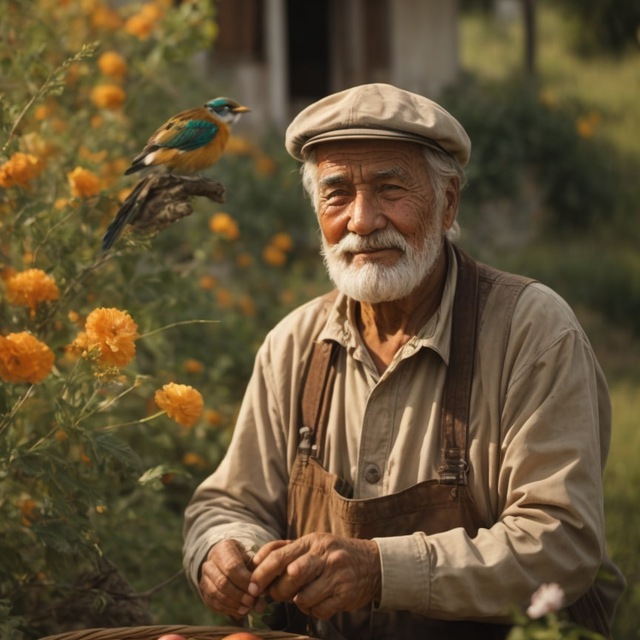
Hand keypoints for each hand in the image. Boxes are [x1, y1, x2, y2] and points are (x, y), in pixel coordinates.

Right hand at [199, 539, 267, 617]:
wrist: (226, 558)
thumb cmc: (243, 559)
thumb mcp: (251, 561)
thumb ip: (257, 579)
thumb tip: (261, 604)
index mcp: (223, 549)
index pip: (231, 567)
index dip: (243, 581)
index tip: (255, 590)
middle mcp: (210, 562)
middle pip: (222, 582)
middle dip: (238, 595)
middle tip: (251, 602)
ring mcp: (204, 577)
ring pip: (215, 594)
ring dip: (233, 604)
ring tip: (247, 609)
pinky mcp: (203, 590)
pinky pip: (213, 603)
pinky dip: (227, 609)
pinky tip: (239, 611)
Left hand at [248, 533, 380, 619]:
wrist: (372, 563)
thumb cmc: (333, 554)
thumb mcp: (312, 544)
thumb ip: (285, 549)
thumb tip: (256, 562)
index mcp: (312, 542)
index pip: (279, 556)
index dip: (261, 573)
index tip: (251, 586)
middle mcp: (325, 556)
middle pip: (290, 577)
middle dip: (278, 591)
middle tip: (279, 593)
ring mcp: (337, 575)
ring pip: (302, 598)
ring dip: (298, 602)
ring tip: (304, 595)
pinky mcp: (345, 595)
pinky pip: (319, 611)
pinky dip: (314, 610)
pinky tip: (319, 601)